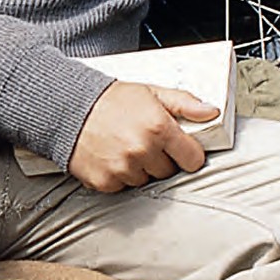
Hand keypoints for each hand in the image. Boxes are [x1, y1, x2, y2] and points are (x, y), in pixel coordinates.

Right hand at [68, 81, 220, 191]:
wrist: (67, 107)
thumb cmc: (110, 99)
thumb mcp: (151, 92)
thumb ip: (185, 103)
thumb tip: (212, 112)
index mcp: (159, 127)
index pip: (193, 158)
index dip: (187, 152)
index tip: (178, 147)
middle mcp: (143, 150)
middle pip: (169, 171)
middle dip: (160, 158)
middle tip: (144, 141)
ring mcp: (124, 168)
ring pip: (146, 180)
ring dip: (139, 168)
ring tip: (124, 146)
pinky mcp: (106, 181)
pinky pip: (124, 187)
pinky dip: (119, 176)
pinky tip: (111, 156)